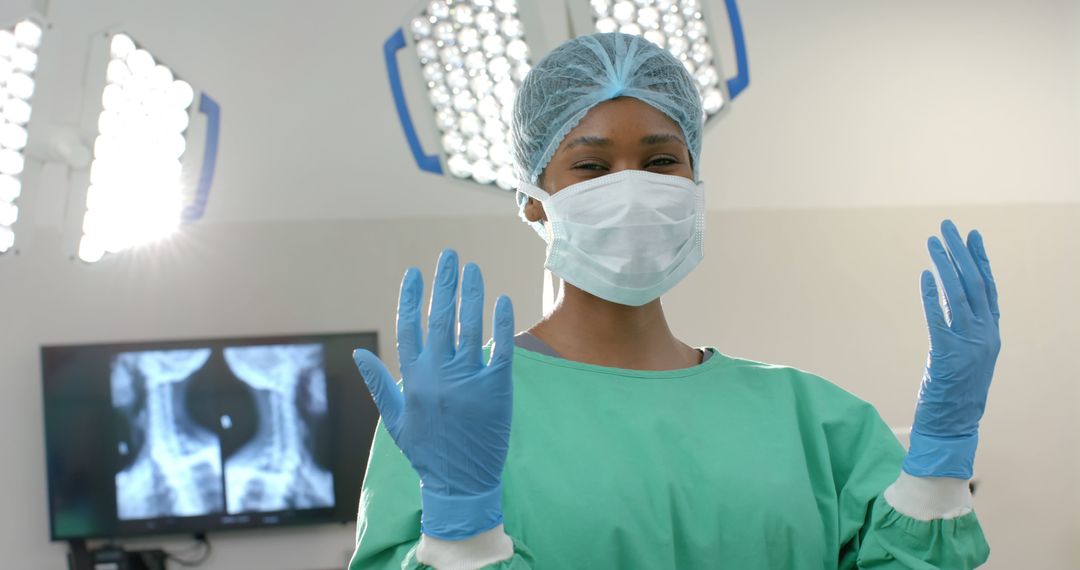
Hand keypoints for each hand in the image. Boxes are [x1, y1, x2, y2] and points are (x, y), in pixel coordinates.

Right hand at [353, 249, 515, 539]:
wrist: (460, 485)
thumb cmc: (426, 452)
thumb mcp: (395, 419)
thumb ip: (379, 383)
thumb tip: (359, 353)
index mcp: (412, 381)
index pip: (409, 328)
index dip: (410, 298)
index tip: (414, 272)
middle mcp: (438, 376)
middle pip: (440, 319)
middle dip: (444, 283)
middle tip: (449, 255)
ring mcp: (467, 382)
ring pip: (469, 327)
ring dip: (471, 294)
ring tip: (473, 268)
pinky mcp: (495, 391)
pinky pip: (499, 350)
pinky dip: (500, 323)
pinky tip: (501, 299)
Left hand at [904, 220, 1000, 478]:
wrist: (953, 426)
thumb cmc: (955, 391)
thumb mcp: (966, 355)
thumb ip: (962, 328)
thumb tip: (948, 298)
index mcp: (992, 334)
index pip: (989, 288)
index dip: (981, 260)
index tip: (973, 235)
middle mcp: (986, 335)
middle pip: (975, 284)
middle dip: (961, 252)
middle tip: (948, 226)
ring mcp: (970, 345)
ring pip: (959, 295)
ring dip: (945, 265)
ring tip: (933, 241)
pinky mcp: (948, 354)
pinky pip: (939, 318)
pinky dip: (932, 295)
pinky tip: (925, 275)